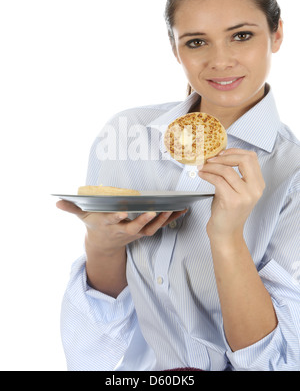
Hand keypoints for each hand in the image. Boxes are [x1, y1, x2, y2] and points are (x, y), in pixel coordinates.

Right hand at [56, 200, 186, 255]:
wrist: (104, 246)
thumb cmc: (95, 226)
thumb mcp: (83, 217)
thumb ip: (72, 208)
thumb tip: (57, 202)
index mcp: (109, 225)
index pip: (113, 221)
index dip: (117, 217)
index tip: (122, 211)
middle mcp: (123, 230)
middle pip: (136, 227)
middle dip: (145, 220)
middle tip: (154, 210)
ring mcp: (135, 233)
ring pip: (151, 228)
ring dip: (163, 219)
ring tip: (174, 208)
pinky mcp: (144, 232)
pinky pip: (160, 226)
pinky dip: (171, 219)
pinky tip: (182, 209)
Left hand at [198, 148, 264, 241]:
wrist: (226, 233)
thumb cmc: (228, 211)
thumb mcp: (236, 189)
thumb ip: (233, 173)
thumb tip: (219, 156)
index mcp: (258, 184)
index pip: (252, 158)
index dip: (235, 152)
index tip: (221, 153)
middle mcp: (255, 190)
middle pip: (244, 160)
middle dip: (224, 156)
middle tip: (211, 159)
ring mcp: (245, 196)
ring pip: (227, 170)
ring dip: (211, 166)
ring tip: (202, 167)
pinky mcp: (232, 201)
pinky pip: (218, 180)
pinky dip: (207, 175)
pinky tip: (202, 175)